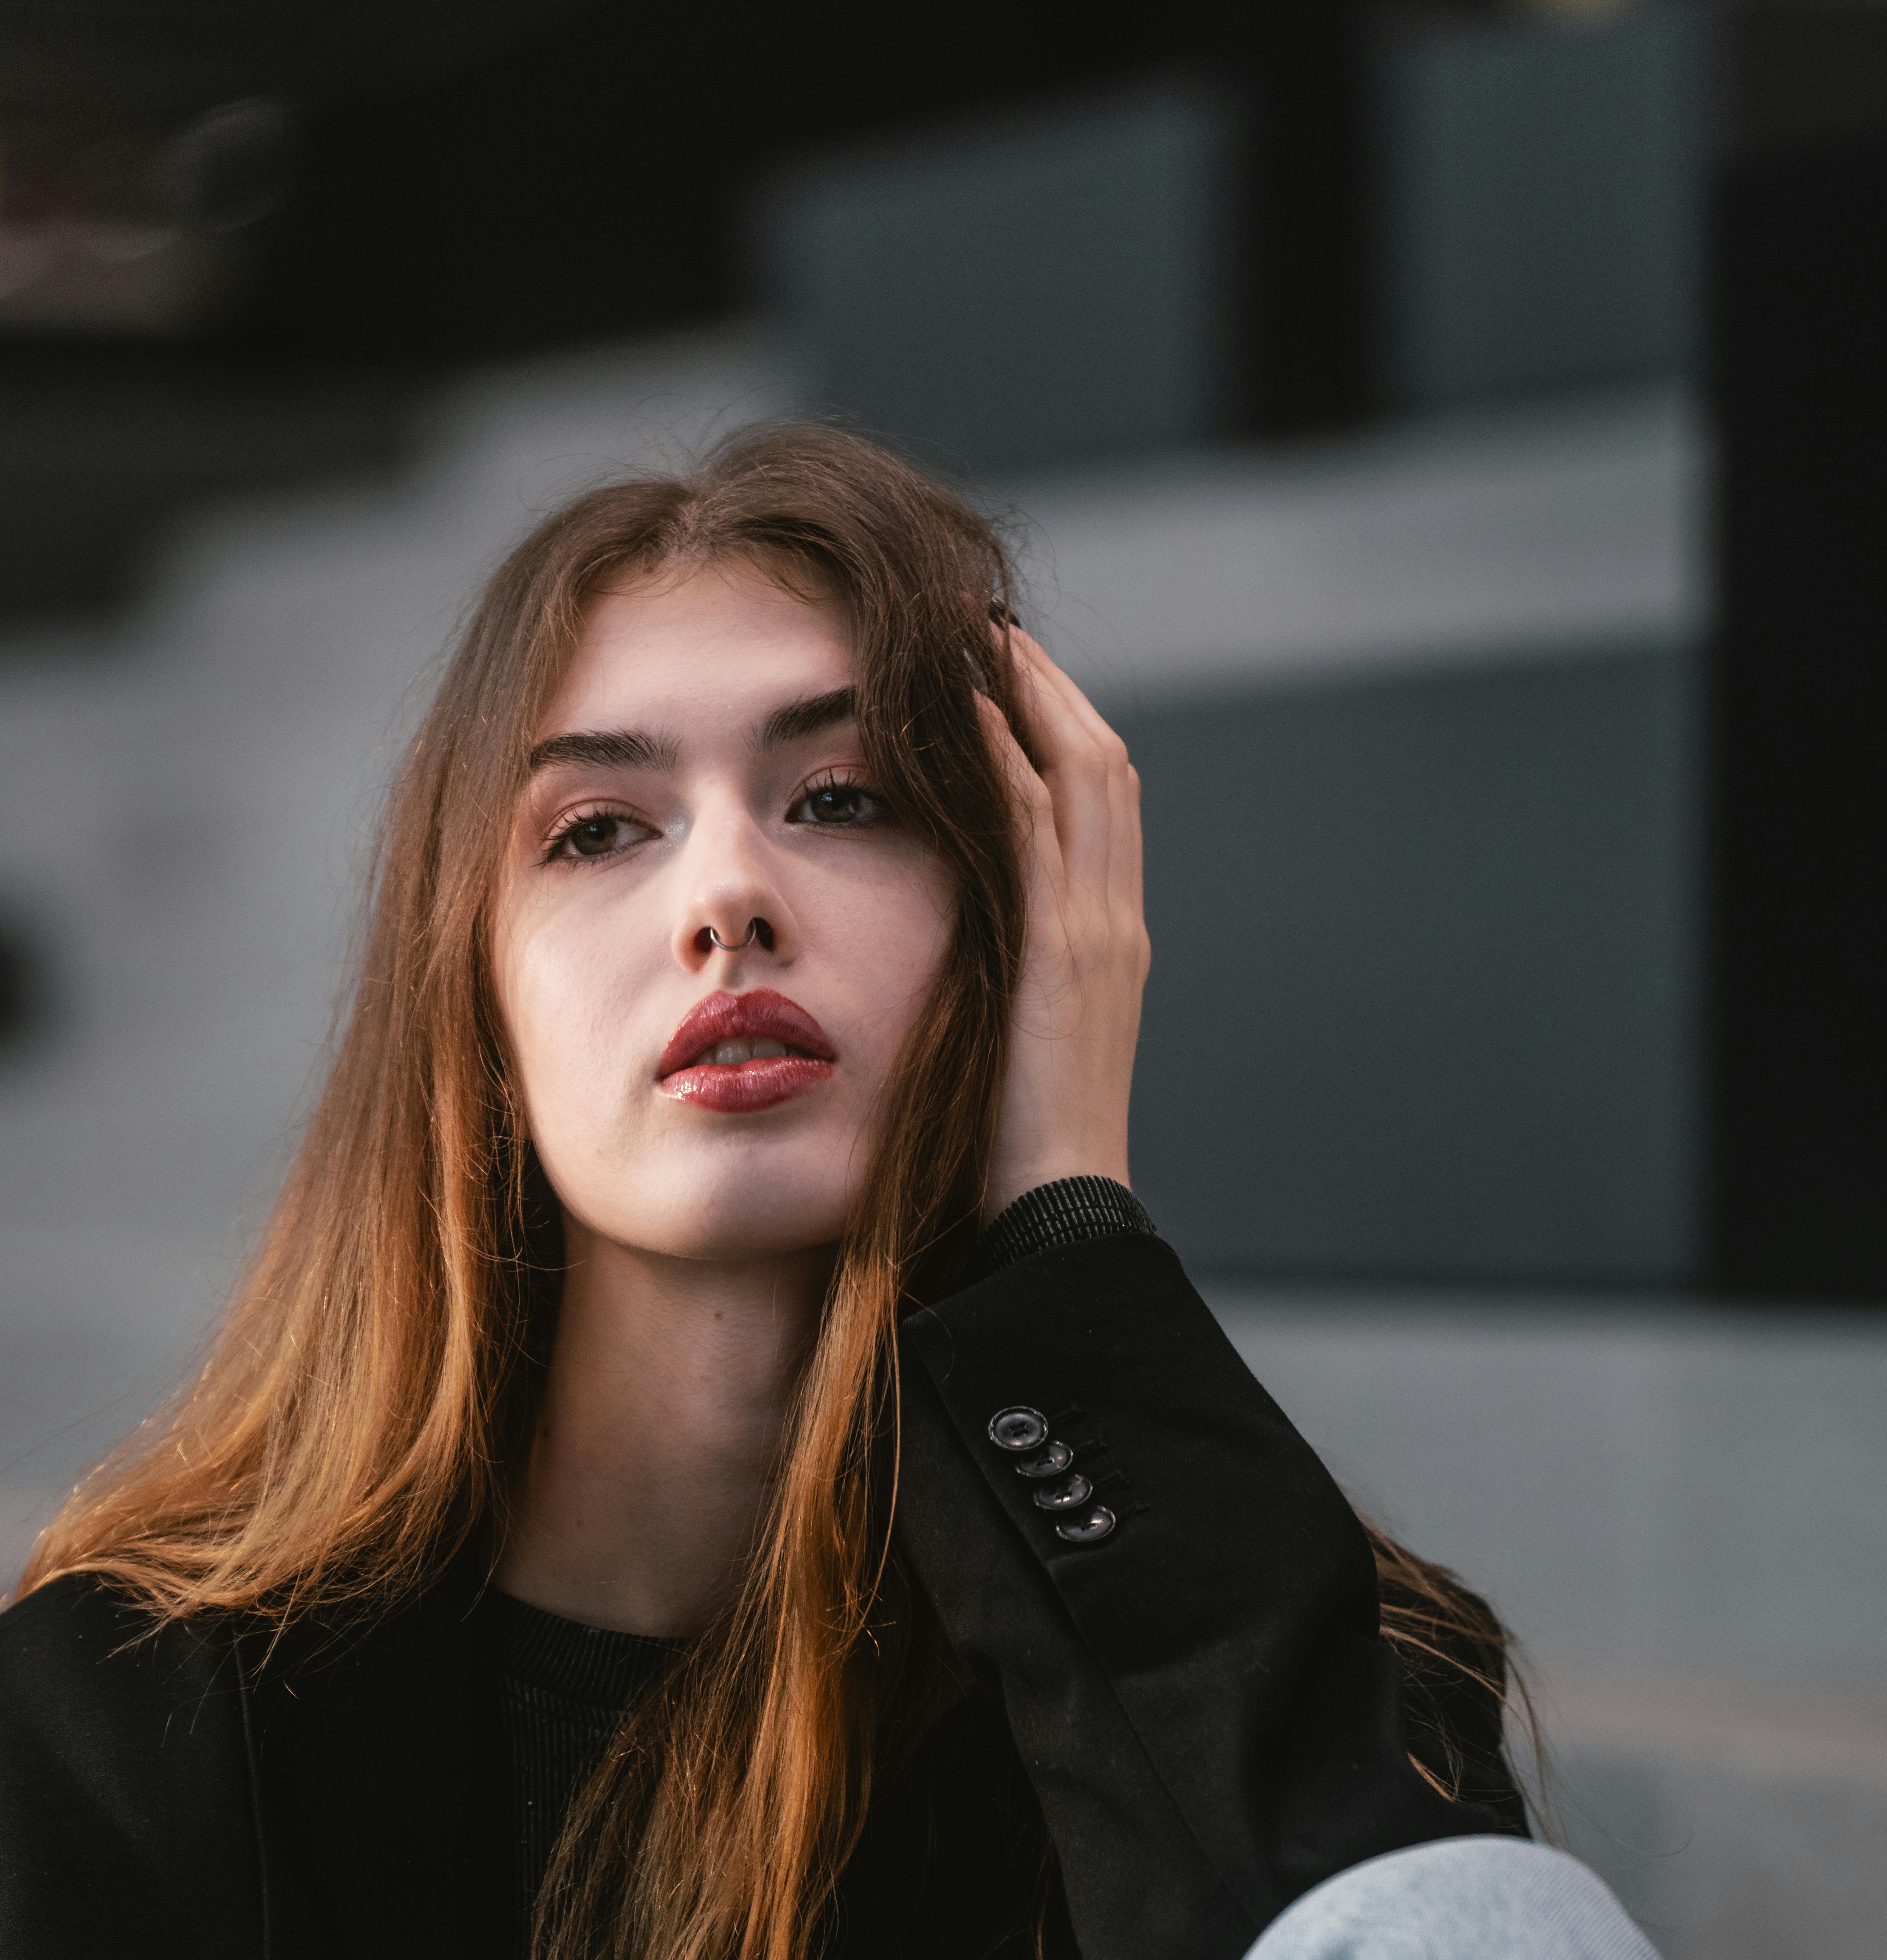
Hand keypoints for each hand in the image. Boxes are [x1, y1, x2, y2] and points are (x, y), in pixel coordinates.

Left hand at [978, 628, 1149, 1221]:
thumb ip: (1009, 980)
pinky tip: (971, 713)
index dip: (1060, 731)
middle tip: (993, 628)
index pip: (1098, 805)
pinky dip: (1008, 763)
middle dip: (1052, 689)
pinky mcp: (1061, 952)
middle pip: (1101, 767)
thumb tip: (965, 951)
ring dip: (1032, 699)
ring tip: (979, 639)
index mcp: (1110, 942)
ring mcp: (1099, 932)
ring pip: (1083, 778)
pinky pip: (1036, 832)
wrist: (1061, 1208)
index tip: (1009, 680)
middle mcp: (1117, 922)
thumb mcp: (1020, 1039)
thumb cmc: (1021, 1145)